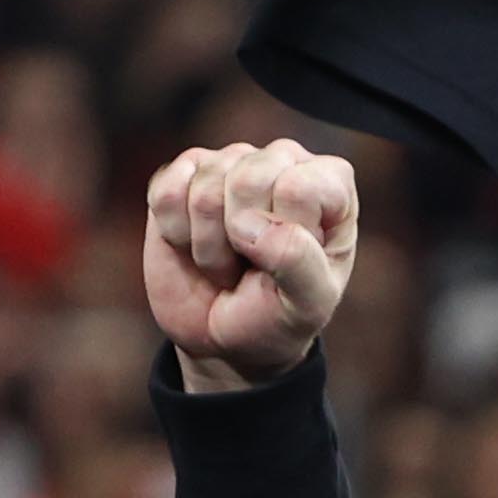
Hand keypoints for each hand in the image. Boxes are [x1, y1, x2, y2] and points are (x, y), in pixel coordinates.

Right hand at [144, 141, 357, 392]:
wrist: (224, 336)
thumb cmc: (277, 315)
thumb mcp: (307, 306)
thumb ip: (299, 264)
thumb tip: (249, 224)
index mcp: (331, 184)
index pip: (298, 188)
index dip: (284, 236)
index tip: (289, 264)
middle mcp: (282, 161)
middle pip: (247, 179)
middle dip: (241, 241)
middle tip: (252, 265)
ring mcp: (228, 161)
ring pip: (205, 191)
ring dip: (210, 247)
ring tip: (228, 263)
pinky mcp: (181, 172)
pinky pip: (167, 194)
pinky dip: (176, 234)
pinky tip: (194, 245)